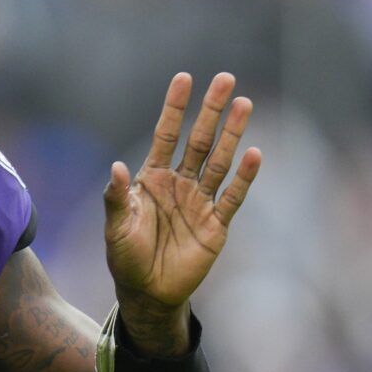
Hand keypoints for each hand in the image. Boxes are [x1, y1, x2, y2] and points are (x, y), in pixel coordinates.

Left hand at [103, 72, 261, 354]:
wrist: (148, 293)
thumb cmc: (126, 258)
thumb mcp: (115, 228)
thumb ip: (116, 198)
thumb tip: (116, 167)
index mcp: (152, 179)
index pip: (166, 135)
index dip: (175, 108)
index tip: (185, 78)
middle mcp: (179, 184)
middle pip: (199, 140)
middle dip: (211, 110)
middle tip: (226, 79)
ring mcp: (200, 202)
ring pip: (219, 161)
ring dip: (232, 134)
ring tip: (245, 104)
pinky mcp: (216, 224)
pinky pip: (232, 196)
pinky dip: (244, 177)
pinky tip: (255, 154)